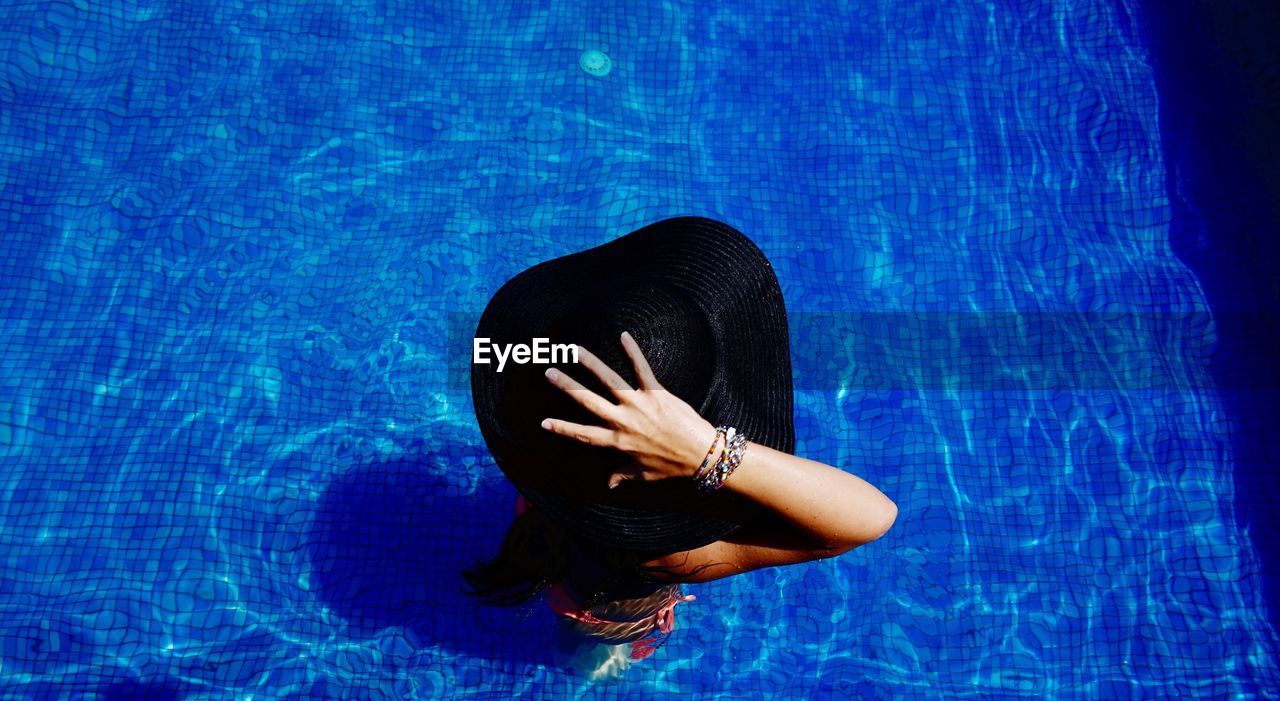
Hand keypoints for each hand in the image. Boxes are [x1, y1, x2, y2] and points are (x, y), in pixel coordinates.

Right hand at [540, 331, 718, 489]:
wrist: (701, 455)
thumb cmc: (672, 466)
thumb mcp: (644, 475)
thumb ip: (623, 475)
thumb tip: (609, 484)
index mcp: (618, 442)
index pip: (583, 434)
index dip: (563, 428)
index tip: (543, 422)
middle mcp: (623, 421)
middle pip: (588, 401)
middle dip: (567, 386)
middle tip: (549, 372)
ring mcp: (639, 405)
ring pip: (609, 380)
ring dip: (591, 364)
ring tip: (576, 350)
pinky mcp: (657, 393)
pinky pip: (642, 369)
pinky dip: (633, 351)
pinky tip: (623, 336)